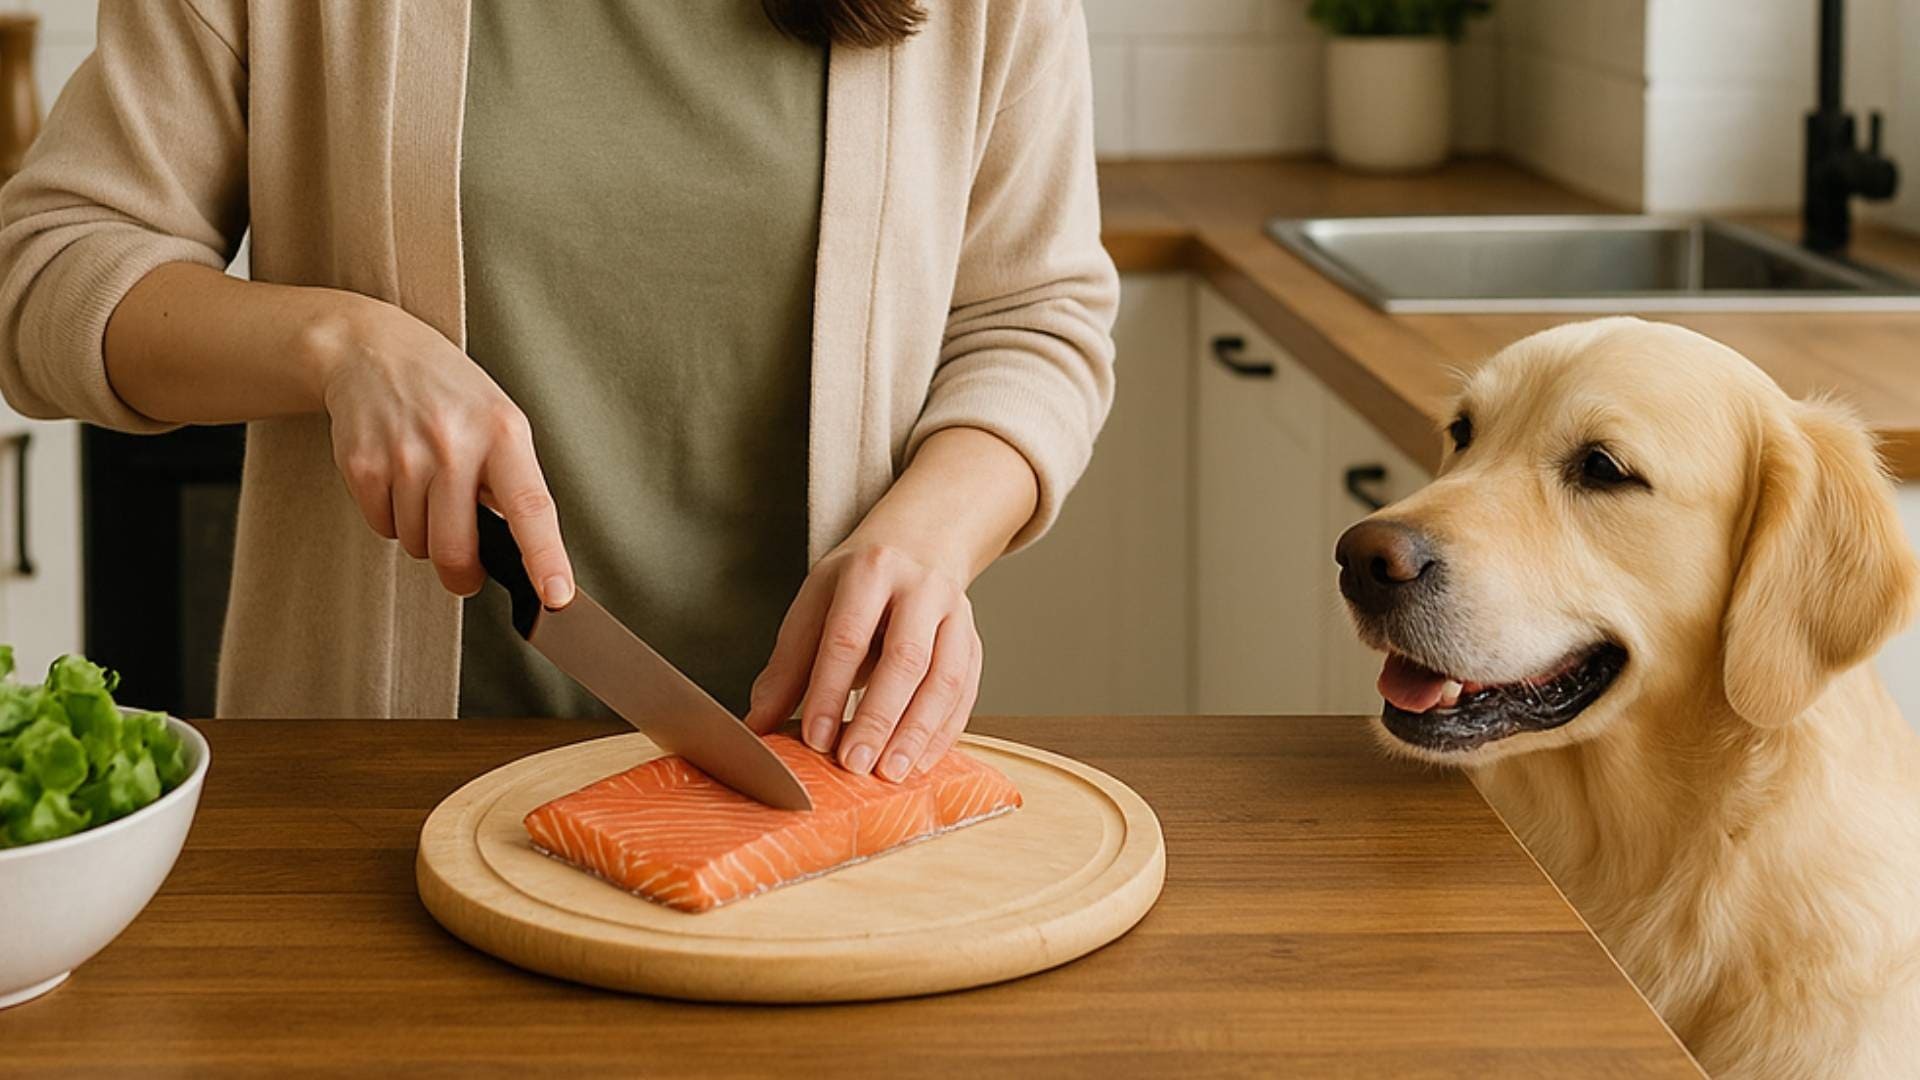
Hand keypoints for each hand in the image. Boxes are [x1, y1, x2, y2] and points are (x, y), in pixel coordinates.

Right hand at [314, 299, 573, 604]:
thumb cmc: (450, 396)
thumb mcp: (499, 421)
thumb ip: (512, 482)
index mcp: (503, 432)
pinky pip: (383, 527)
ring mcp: (404, 454)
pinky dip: (391, 517)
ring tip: (426, 486)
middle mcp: (454, 443)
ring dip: (424, 533)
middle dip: (462, 574)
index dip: (545, 556)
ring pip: (417, 543)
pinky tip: (396, 478)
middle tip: (466, 572)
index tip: (556, 594)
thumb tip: (524, 555)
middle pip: (456, 549)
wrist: (374, 351)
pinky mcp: (362, 464)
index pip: (530, 506)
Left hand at [745, 542, 981, 782]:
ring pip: (945, 678)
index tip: (816, 739)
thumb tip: (758, 723)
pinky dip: (944, 732)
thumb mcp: (815, 605)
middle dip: (879, 718)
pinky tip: (921, 761)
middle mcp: (920, 588)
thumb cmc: (858, 583)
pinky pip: (966, 693)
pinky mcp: (974, 642)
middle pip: (905, 658)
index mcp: (870, 571)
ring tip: (891, 772)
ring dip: (918, 733)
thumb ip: (788, 666)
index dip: (831, 691)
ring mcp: (956, 614)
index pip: (849, 636)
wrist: (919, 544)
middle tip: (855, 765)